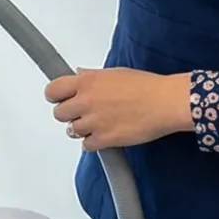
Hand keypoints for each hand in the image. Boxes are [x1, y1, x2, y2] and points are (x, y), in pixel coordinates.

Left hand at [43, 68, 188, 150]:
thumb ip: (92, 76)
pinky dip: (93, 143)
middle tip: (82, 113)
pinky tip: (104, 135)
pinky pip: (86, 145)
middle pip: (59, 113)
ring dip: (82, 129)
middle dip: (69, 114)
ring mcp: (94, 121)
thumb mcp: (115, 73)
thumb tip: (78, 74)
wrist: (166, 102)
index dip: (55, 96)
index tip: (60, 98)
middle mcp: (86, 101)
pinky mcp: (104, 139)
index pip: (52, 90)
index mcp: (87, 81)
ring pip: (71, 131)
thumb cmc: (147, 86)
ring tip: (98, 124)